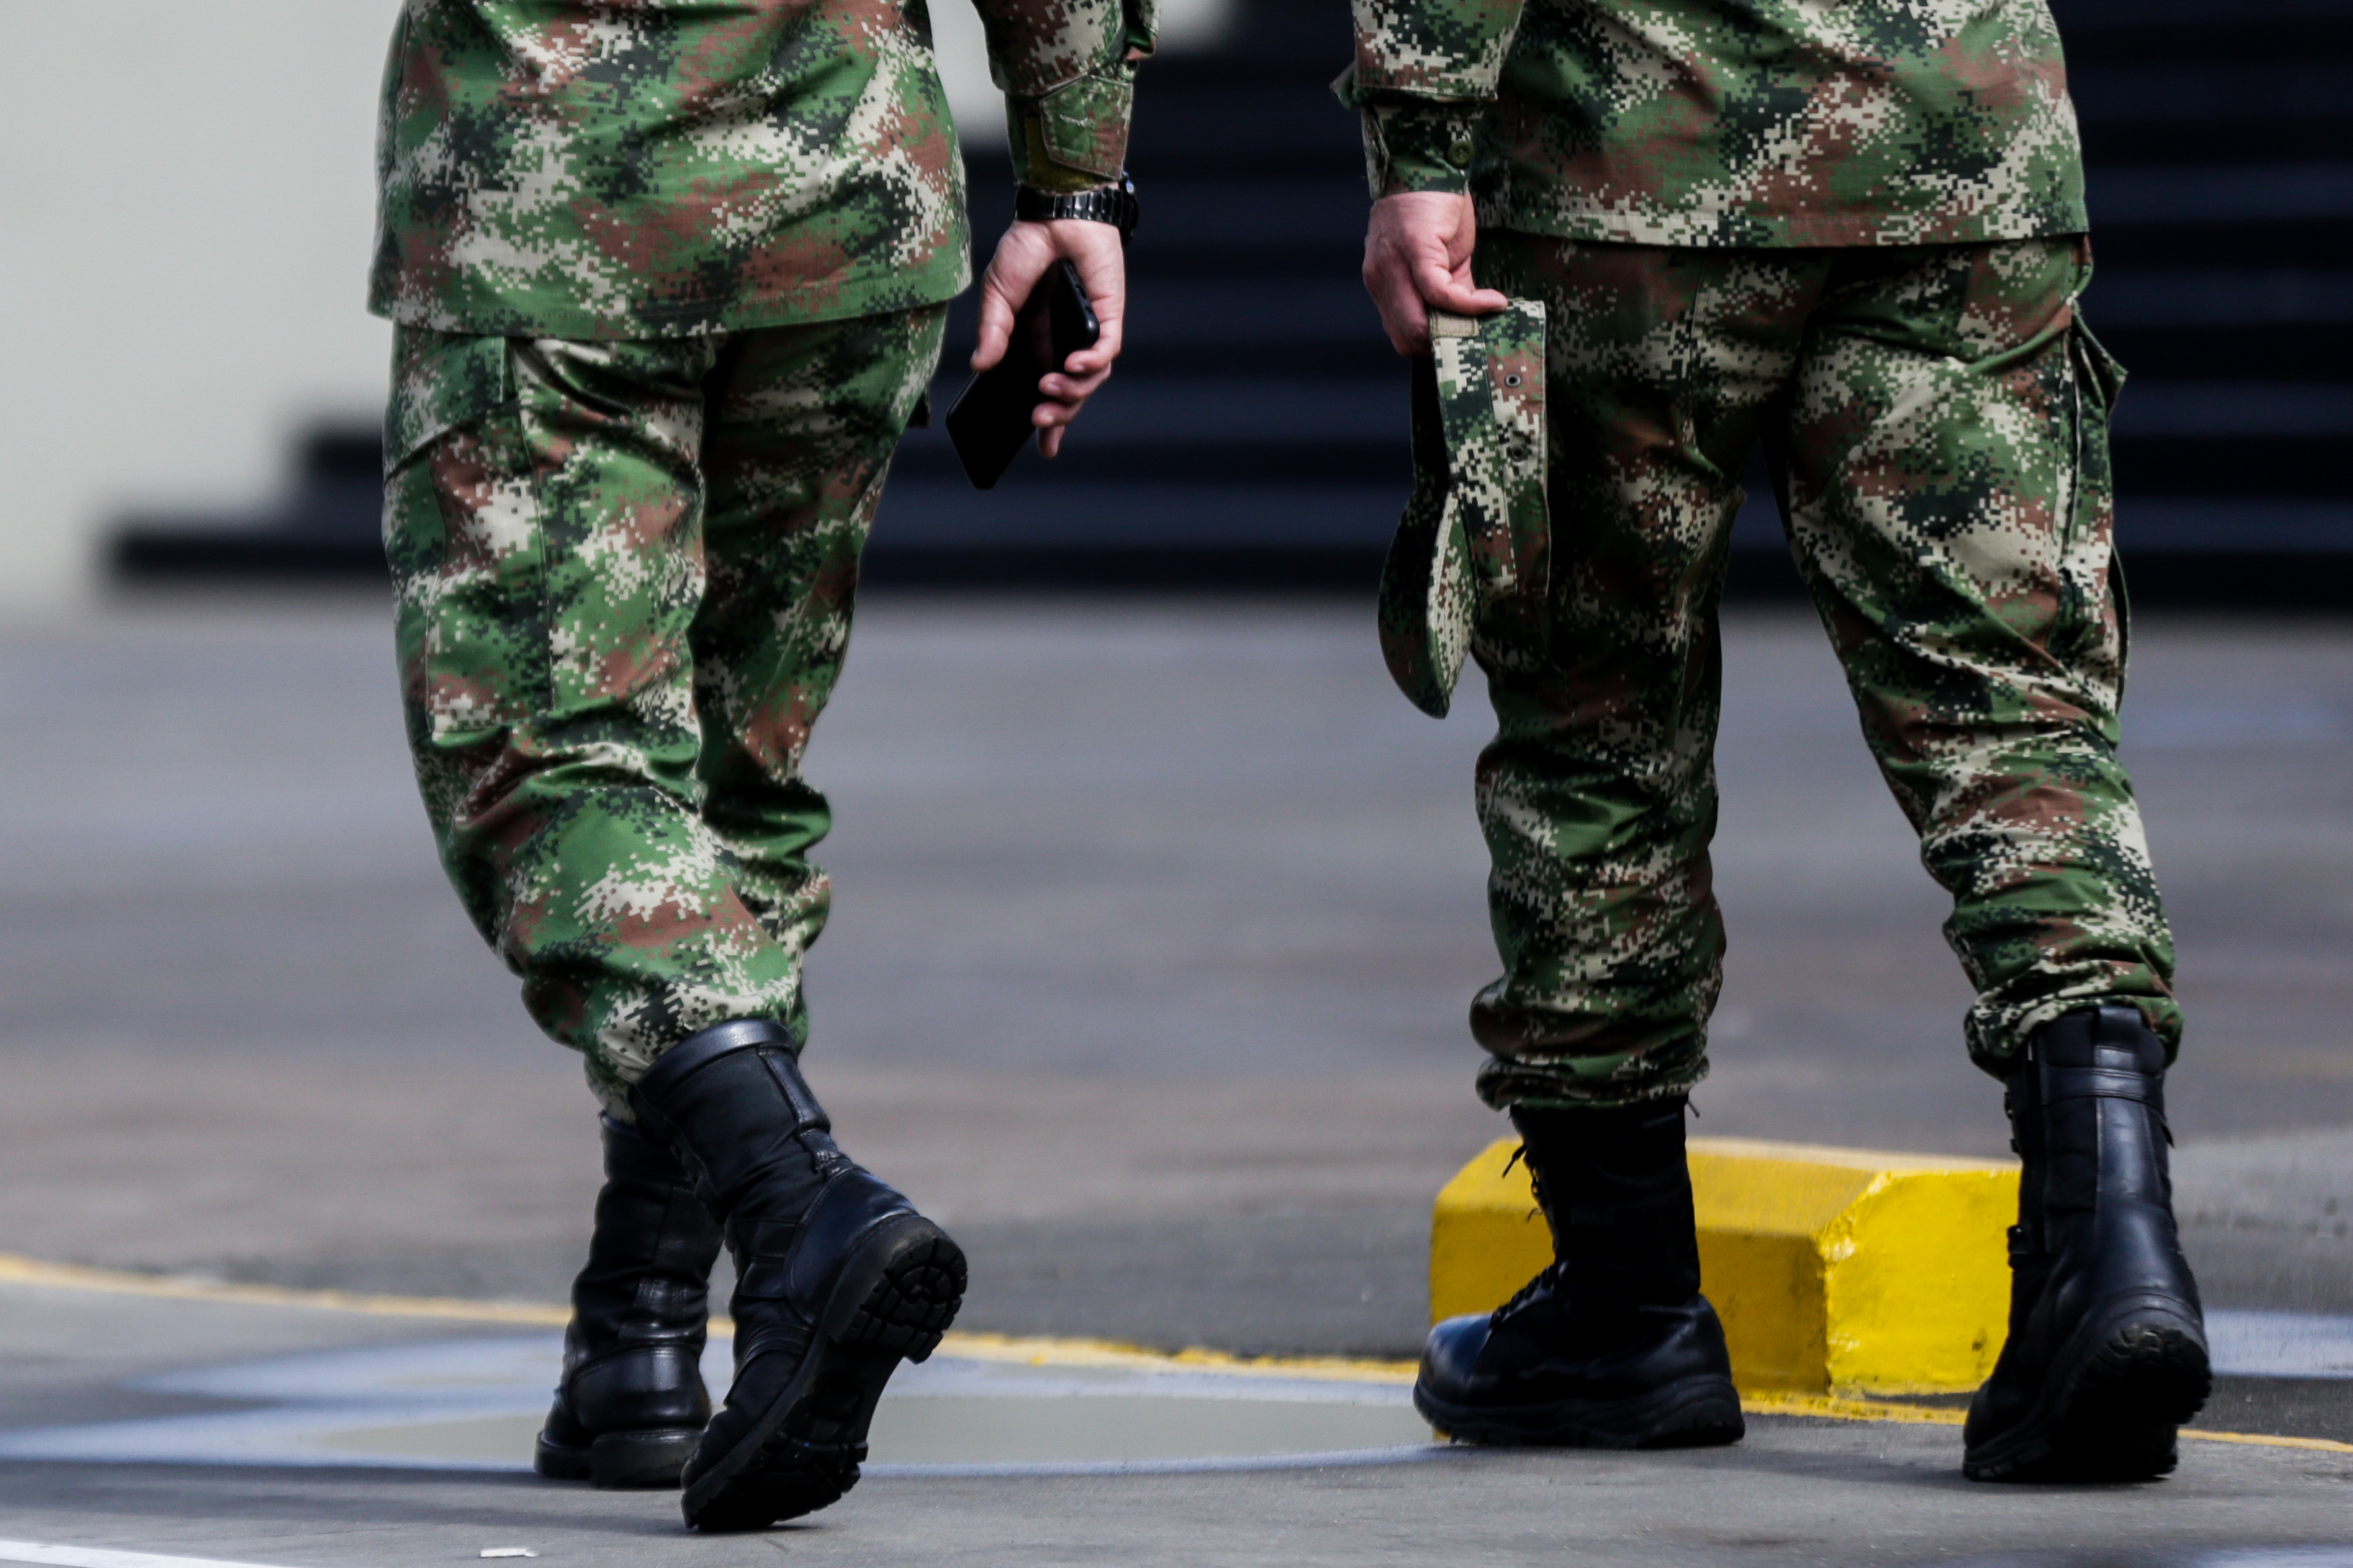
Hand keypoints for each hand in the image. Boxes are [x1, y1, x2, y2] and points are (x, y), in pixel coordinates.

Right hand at [972, 217, 1126, 458]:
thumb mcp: (997, 295)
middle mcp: (1067, 342)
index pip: (1049, 392)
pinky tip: (1072, 367)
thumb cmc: (1026, 249)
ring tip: (1048, 390)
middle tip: (1039, 420)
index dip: (1051, 422)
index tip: (1044, 449)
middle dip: (1058, 415)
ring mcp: (1089, 331)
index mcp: (1040, 344)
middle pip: (1073, 394)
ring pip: (1091, 379)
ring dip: (1072, 393)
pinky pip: (1106, 350)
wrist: (1054, 213)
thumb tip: (981, 366)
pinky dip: (1091, 364)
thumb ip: (992, 331)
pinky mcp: (1108, 315)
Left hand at [1361, 191, 1508, 356]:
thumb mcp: (1439, 259)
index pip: (1401, 335)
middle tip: (1479, 336)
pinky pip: (1439, 293)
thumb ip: (1449, 291)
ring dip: (1459, 328)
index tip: (1466, 342)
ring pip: (1418, 324)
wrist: (1426, 163)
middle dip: (1445, 346)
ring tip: (1488, 317)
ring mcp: (1393, 266)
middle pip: (1406, 339)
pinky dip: (1470, 305)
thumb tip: (1470, 320)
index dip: (1434, 346)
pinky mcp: (1415, 251)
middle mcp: (1381, 279)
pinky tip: (1494, 301)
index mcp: (1384, 284)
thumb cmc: (1433, 208)